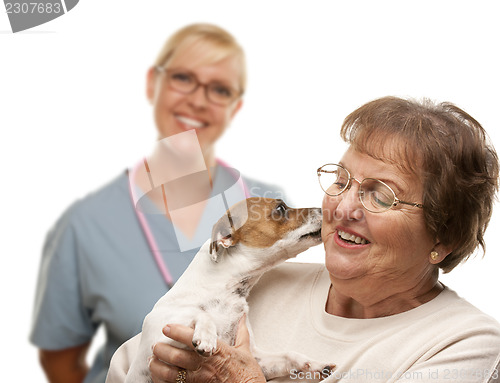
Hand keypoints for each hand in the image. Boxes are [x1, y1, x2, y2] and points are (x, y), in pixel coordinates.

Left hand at [149, 316, 265, 382]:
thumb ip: (241, 332)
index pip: (191, 338)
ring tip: (152, 361)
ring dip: (158, 367)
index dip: (176, 331)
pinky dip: (163, 381)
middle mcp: (205, 365)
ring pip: (171, 374)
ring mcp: (199, 380)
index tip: (166, 327)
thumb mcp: (245, 351)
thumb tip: (242, 315)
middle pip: (176, 356)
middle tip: (155, 345)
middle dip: (162, 349)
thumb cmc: (249, 374)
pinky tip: (158, 377)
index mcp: (216, 351)